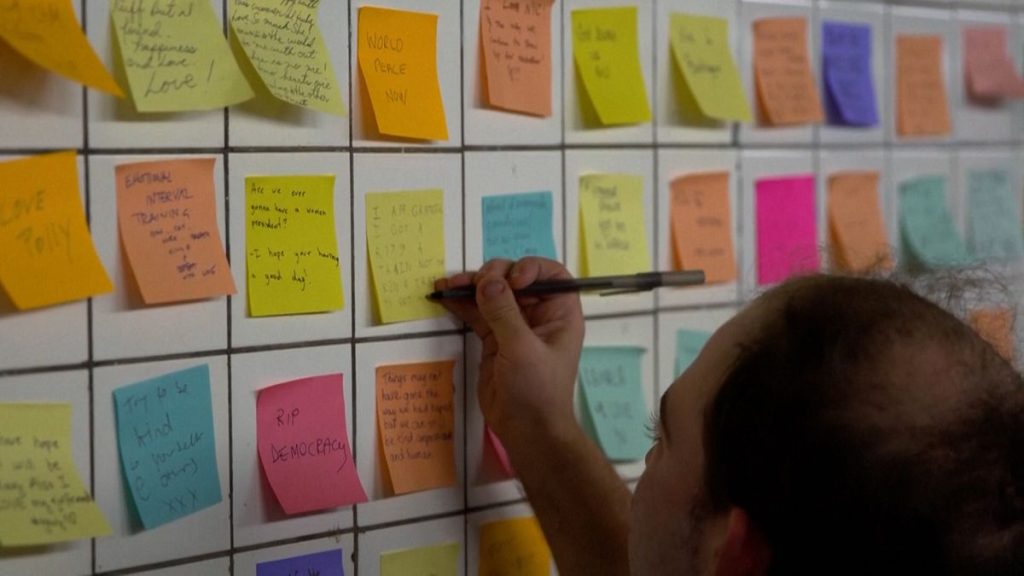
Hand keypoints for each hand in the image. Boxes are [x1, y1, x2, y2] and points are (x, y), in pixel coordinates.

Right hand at [435, 257, 584, 448]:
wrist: (527, 431)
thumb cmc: (537, 390)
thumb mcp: (522, 349)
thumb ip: (503, 313)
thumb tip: (488, 281)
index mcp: (560, 313)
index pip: (550, 275)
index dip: (531, 268)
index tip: (512, 280)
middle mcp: (539, 315)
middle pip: (516, 280)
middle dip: (494, 276)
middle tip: (476, 284)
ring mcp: (514, 327)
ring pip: (493, 295)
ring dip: (472, 287)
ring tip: (449, 284)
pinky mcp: (494, 340)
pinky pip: (478, 314)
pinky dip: (462, 304)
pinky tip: (444, 295)